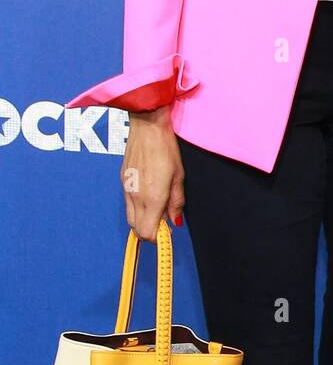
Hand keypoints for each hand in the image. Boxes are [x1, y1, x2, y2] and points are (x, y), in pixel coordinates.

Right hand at [121, 105, 185, 240]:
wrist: (147, 126)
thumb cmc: (166, 148)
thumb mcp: (179, 176)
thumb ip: (176, 201)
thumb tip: (175, 221)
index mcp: (152, 198)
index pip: (147, 233)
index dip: (158, 237)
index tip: (167, 231)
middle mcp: (136, 197)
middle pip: (137, 229)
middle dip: (150, 230)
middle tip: (163, 218)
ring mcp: (126, 189)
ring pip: (130, 217)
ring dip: (143, 218)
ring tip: (157, 204)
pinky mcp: (121, 180)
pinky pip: (127, 203)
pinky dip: (137, 206)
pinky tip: (148, 192)